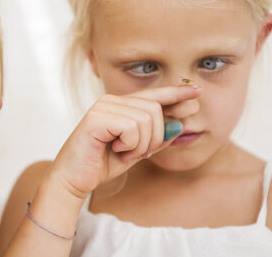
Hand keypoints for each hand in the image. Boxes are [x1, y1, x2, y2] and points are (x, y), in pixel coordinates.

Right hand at [50, 85, 200, 199]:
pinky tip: (114, 151)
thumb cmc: (102, 164)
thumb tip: (181, 124)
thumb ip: (157, 138)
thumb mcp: (137, 151)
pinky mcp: (96, 118)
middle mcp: (112, 101)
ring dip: (141, 145)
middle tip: (138, 153)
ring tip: (123, 153)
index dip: (176, 93)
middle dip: (155, 137)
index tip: (197, 91)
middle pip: (155, 110)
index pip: (153, 96)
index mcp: (121, 106)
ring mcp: (103, 107)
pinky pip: (132, 127)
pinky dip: (130, 145)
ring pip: (146, 119)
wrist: (74, 179)